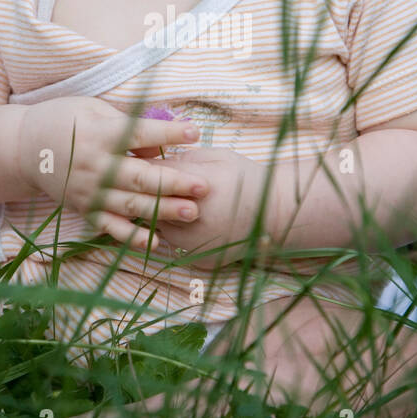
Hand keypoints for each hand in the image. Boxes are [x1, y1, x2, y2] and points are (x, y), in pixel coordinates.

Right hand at [17, 96, 209, 250]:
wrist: (22, 148)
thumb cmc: (65, 120)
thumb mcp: (94, 110)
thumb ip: (127, 126)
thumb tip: (159, 143)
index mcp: (99, 135)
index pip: (138, 134)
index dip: (167, 134)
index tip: (194, 133)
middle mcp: (93, 166)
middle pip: (139, 177)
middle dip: (173, 182)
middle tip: (203, 186)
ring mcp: (88, 192)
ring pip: (130, 205)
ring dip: (163, 210)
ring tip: (192, 212)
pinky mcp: (83, 209)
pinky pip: (110, 227)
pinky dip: (132, 237)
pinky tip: (157, 241)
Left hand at [150, 147, 281, 270]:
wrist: (274, 213)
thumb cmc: (245, 179)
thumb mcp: (217, 157)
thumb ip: (183, 159)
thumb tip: (150, 159)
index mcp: (200, 186)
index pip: (155, 177)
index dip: (146, 170)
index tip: (142, 165)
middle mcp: (196, 218)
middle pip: (151, 205)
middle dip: (147, 194)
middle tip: (145, 184)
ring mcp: (196, 243)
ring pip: (158, 227)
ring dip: (158, 214)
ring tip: (168, 201)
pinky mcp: (199, 259)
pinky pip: (174, 244)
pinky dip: (174, 231)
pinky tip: (184, 220)